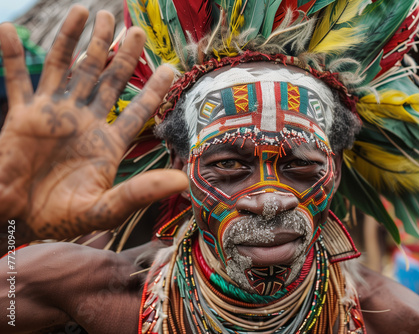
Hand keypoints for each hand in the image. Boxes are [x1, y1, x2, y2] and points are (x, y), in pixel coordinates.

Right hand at [0, 6, 187, 244]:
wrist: (19, 220)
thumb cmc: (63, 218)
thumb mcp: (106, 208)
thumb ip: (141, 191)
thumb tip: (185, 182)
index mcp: (108, 143)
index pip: (137, 110)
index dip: (153, 89)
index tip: (171, 67)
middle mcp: (85, 122)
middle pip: (107, 80)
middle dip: (120, 54)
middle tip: (135, 30)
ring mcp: (53, 115)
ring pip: (68, 69)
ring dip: (77, 41)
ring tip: (90, 12)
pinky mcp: (22, 116)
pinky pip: (17, 80)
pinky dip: (11, 56)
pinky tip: (7, 29)